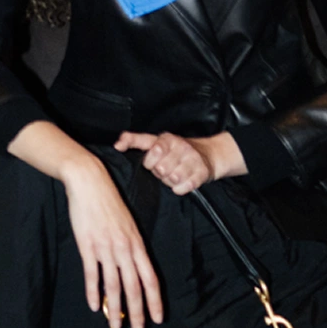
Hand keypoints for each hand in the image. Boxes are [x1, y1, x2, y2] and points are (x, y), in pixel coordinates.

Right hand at [60, 151, 164, 327]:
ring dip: (116, 308)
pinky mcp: (87, 245)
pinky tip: (93, 305)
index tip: (158, 318)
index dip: (155, 300)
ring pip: (114, 285)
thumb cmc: (108, 201)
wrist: (90, 182)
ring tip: (116, 325)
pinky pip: (92, 274)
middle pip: (135, 287)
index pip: (150, 278)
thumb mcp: (127, 223)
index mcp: (137, 244)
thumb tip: (132, 265)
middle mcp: (125, 249)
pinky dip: (93, 291)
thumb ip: (130, 245)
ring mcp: (106, 248)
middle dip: (138, 312)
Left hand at [115, 130, 245, 194]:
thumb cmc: (175, 151)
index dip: (145, 157)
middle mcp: (180, 146)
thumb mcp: (156, 142)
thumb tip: (117, 145)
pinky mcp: (202, 172)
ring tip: (174, 174)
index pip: (150, 147)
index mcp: (166, 139)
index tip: (137, 156)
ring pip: (172, 179)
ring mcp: (192, 159)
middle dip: (160, 172)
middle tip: (165, 169)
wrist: (209, 154)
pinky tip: (183, 181)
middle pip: (160, 169)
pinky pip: (183, 188)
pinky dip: (180, 188)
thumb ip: (135, 141)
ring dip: (170, 181)